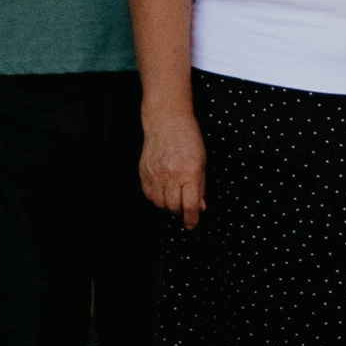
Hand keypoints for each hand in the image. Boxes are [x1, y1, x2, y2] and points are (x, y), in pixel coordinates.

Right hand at [139, 112, 206, 227]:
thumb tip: (200, 207)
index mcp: (189, 172)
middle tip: (184, 207)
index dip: (191, 219)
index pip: (190, 205)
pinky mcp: (144, 172)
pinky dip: (156, 197)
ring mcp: (155, 174)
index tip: (192, 225)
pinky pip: (148, 194)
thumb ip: (201, 186)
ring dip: (167, 205)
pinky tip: (162, 190)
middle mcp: (171, 175)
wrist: (167, 120)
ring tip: (174, 196)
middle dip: (180, 212)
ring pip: (159, 203)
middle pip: (173, 207)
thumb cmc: (188, 138)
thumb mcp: (201, 161)